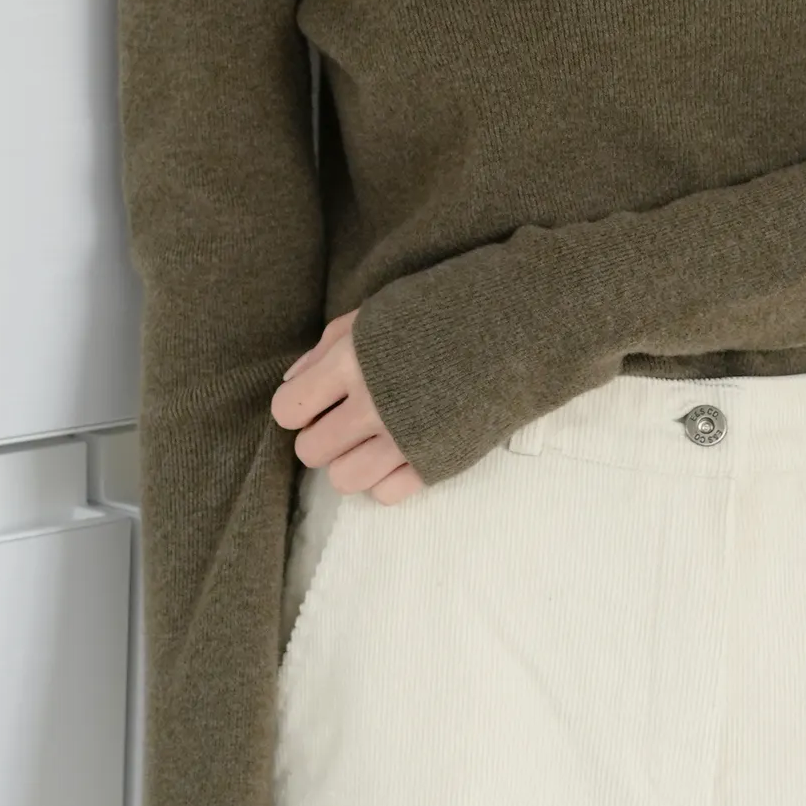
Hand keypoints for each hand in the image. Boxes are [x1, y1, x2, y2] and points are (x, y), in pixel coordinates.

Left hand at [270, 310, 424, 501]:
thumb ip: (327, 348)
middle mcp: (373, 406)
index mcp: (352, 361)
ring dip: (350, 461)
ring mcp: (406, 440)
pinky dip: (387, 477)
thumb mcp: (377, 313)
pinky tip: (401, 450)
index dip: (297, 406)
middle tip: (346, 418)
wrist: (518, 329)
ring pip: (342, 480)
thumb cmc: (443, 311)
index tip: (316, 399)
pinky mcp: (436, 463)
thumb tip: (292, 385)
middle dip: (322, 435)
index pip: (288, 409)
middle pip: (310, 451)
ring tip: (372, 438)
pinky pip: (385, 494)